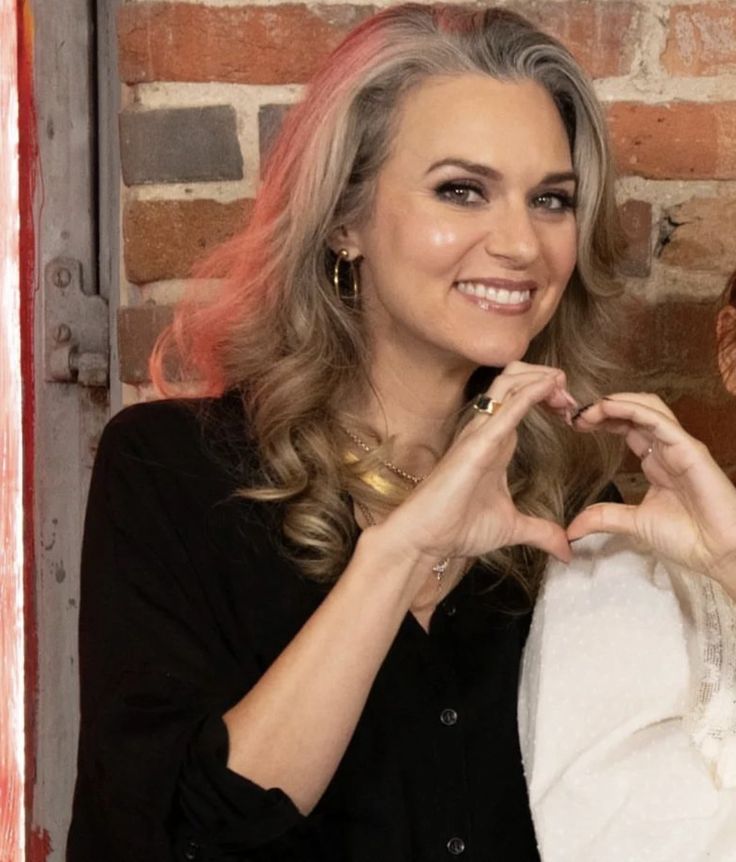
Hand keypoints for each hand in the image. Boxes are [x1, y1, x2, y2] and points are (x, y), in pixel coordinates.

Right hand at [381, 362, 572, 571]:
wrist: (426, 540)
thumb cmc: (457, 528)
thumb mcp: (512, 528)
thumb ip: (541, 533)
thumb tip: (566, 550)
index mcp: (495, 444)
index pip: (521, 401)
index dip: (548, 395)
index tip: (571, 411)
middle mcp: (486, 431)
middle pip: (515, 380)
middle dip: (548, 378)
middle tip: (571, 399)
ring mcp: (479, 434)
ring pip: (509, 382)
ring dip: (542, 378)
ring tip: (564, 390)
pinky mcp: (477, 444)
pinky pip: (507, 408)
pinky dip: (532, 392)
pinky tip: (551, 387)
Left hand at [569, 393, 735, 595]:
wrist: (719, 554)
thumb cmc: (687, 538)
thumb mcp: (634, 523)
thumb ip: (604, 518)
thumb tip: (571, 529)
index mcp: (656, 462)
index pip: (627, 427)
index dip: (602, 420)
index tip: (574, 424)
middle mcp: (667, 449)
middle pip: (634, 412)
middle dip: (603, 408)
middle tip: (575, 415)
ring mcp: (680, 446)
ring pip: (647, 408)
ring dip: (615, 403)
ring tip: (588, 410)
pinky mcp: (690, 449)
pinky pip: (660, 421)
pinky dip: (633, 409)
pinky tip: (609, 408)